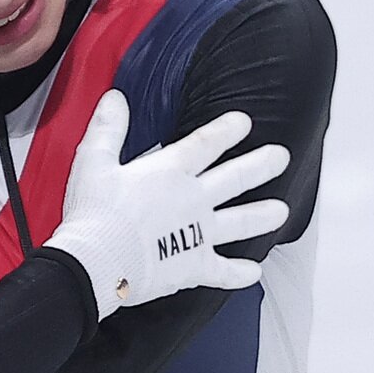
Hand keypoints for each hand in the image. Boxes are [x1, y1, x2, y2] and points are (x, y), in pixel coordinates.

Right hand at [47, 91, 290, 316]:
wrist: (97, 261)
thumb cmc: (93, 213)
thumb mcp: (92, 162)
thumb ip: (107, 129)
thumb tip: (115, 99)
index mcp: (169, 172)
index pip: (205, 143)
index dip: (227, 130)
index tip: (243, 123)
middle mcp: (192, 200)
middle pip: (236, 178)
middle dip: (261, 165)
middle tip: (280, 157)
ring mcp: (197, 234)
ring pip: (240, 222)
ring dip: (262, 216)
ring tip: (280, 212)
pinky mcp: (193, 266)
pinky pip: (223, 271)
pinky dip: (239, 273)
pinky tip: (253, 272)